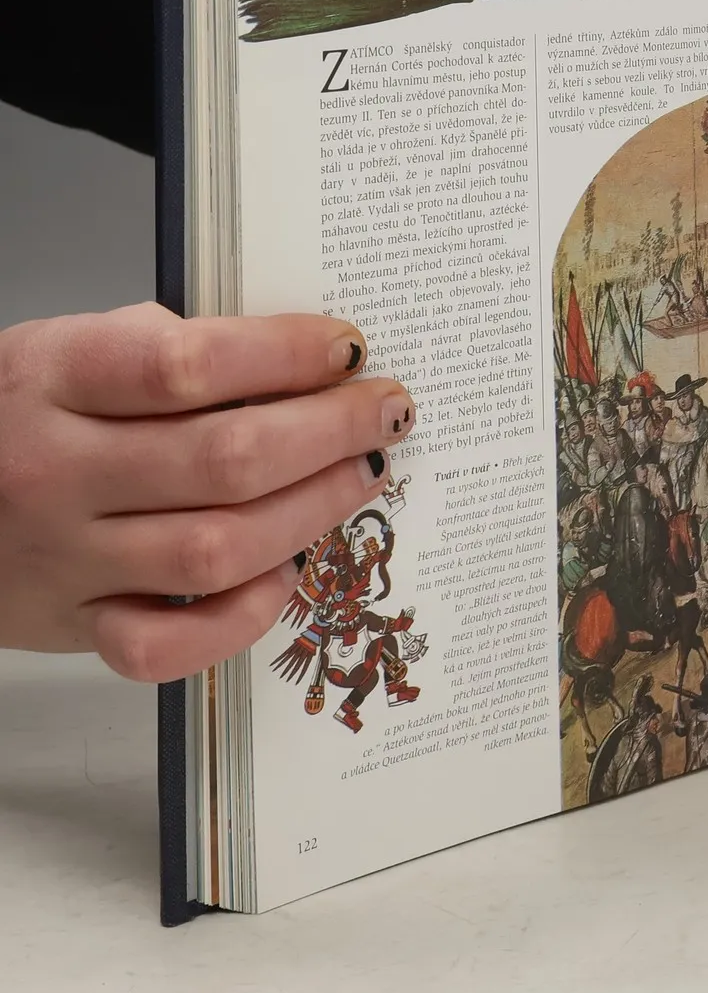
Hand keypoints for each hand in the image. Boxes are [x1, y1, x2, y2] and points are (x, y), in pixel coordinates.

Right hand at [0, 303, 414, 681]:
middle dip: (330, 431)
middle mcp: (57, 471)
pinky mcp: (74, 625)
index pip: (188, 364)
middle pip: (223, 458)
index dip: (284, 353)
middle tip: (385, 411)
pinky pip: (166, 646)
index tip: (346, 346)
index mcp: (55, 379)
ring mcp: (64, 558)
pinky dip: (240, 616)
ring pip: (216, 547)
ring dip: (313, 509)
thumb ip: (170, 347)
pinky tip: (287, 573)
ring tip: (361, 474)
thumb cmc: (16, 410)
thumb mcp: (71, 347)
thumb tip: (297, 358)